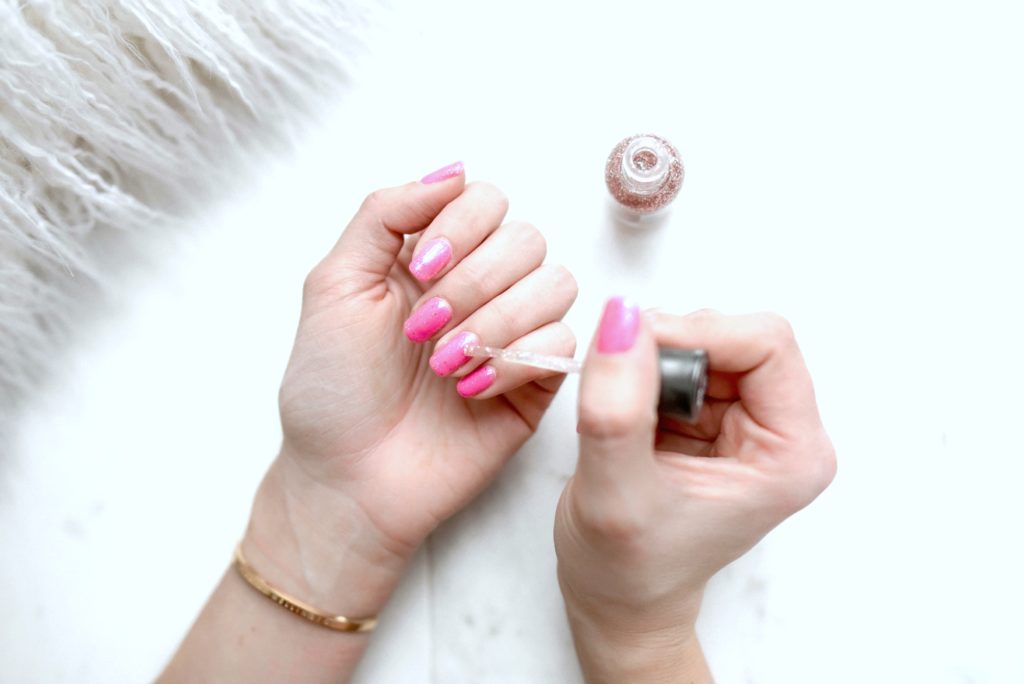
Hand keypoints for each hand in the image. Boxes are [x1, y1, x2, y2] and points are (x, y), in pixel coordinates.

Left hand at [247, 165, 576, 613]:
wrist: (346, 479)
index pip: (487, 200)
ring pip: (557, 285)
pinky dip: (515, 361)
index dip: (463, 226)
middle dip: (476, 281)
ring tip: (444, 364)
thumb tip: (453, 169)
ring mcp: (513, 335)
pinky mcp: (536, 383)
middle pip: (527, 238)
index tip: (420, 269)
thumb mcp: (335, 284)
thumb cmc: (331, 390)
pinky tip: (470, 389)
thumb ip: (386, 213)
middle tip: (423, 328)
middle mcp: (481, 287)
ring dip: (497, 320)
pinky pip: (563, 345)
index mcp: (434, 257)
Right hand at [554, 300, 834, 680]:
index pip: (767, 343)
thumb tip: (621, 320)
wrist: (618, 601)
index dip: (697, 332)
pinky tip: (627, 415)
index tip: (632, 349)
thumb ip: (617, 409)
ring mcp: (748, 421)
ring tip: (623, 416)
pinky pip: (679, 357)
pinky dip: (642, 370)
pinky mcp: (713, 416)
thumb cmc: (628, 571)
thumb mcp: (616, 494)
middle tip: (623, 392)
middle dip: (670, 348)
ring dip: (651, 360)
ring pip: (704, 340)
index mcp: (792, 454)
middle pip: (736, 334)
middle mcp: (782, 431)